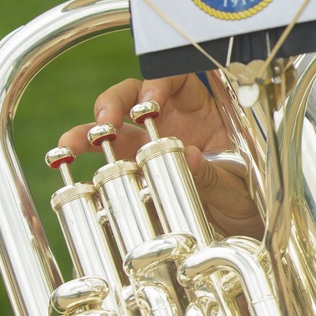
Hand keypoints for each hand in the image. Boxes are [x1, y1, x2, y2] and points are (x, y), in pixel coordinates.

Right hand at [58, 74, 263, 237]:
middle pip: (135, 97)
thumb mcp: (237, 186)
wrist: (244, 234)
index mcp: (204, 114)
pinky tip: (66, 168)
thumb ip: (214, 173)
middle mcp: (172, 125)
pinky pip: (105, 165)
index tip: (149, 103)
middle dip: (115, 102)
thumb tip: (190, 156)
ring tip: (69, 145)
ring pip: (112, 130)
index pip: (177, 81)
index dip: (159, 83)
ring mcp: (149, 149)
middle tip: (105, 122)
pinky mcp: (134, 177)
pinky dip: (82, 164)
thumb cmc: (249, 200)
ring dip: (87, 132)